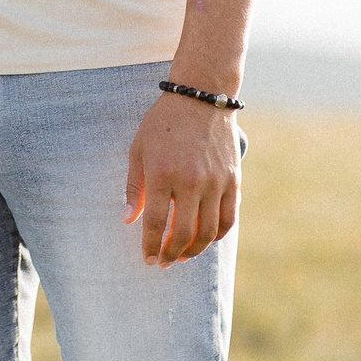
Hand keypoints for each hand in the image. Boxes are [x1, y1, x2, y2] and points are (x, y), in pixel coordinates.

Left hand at [125, 93, 241, 265]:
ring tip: (183, 256)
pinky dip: (217, 235)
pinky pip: (228, 218)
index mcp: (162, 174)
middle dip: (172, 254)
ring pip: (208, 232)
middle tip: (164, 262)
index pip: (156, 223)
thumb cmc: (163, 123)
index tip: (148, 260)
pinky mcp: (233, 180)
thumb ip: (134, 187)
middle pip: (184, 233)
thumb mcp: (139, 150)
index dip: (151, 246)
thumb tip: (128, 219)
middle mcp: (190, 181)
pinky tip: (205, 239)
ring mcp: (215, 182)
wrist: (200, 98)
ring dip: (195, 251)